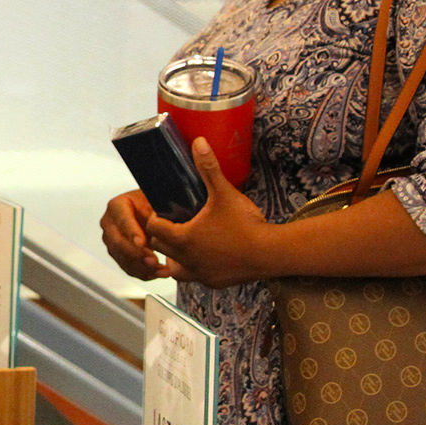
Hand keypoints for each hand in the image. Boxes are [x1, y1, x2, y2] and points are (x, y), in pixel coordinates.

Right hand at [101, 189, 168, 279]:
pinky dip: (143, 273)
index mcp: (117, 206)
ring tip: (162, 270)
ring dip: (142, 268)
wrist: (153, 214)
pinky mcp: (118, 254)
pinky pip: (127, 267)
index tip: (142, 243)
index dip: (132, 232)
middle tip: (154, 261)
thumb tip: (160, 221)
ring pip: (122, 258)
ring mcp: (111, 240)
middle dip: (137, 254)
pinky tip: (157, 273)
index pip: (122, 220)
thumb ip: (157, 212)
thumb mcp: (157, 202)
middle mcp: (110, 223)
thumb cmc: (155, 204)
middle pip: (118, 242)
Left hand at [144, 138, 274, 287]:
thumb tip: (198, 142)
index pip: (153, 229)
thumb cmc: (245, 224)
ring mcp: (200, 274)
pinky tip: (208, 255)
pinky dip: (196, 267)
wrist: (272, 253)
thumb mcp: (224, 192)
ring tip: (189, 241)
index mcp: (183, 238)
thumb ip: (208, 168)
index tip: (167, 210)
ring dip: (176, 255)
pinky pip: (195, 276)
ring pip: (174, 267)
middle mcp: (186, 260)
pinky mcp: (213, 282)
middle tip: (176, 222)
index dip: (157, 218)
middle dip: (163, 235)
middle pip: (160, 247)